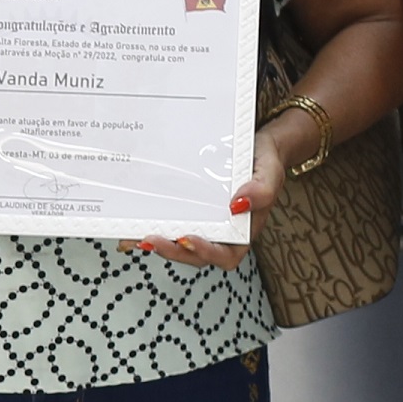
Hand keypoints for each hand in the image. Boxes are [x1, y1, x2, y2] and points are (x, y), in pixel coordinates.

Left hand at [121, 130, 281, 270]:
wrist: (255, 145)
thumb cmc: (265, 162)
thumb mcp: (270, 173)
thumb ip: (262, 191)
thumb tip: (238, 205)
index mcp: (242, 231)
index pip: (225, 255)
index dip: (205, 252)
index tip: (186, 239)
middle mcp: (221, 232)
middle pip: (195, 255)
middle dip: (171, 251)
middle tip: (150, 239)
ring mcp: (204, 223)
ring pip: (178, 243)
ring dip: (157, 243)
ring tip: (135, 236)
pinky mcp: (189, 210)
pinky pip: (170, 223)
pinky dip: (151, 226)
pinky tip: (132, 224)